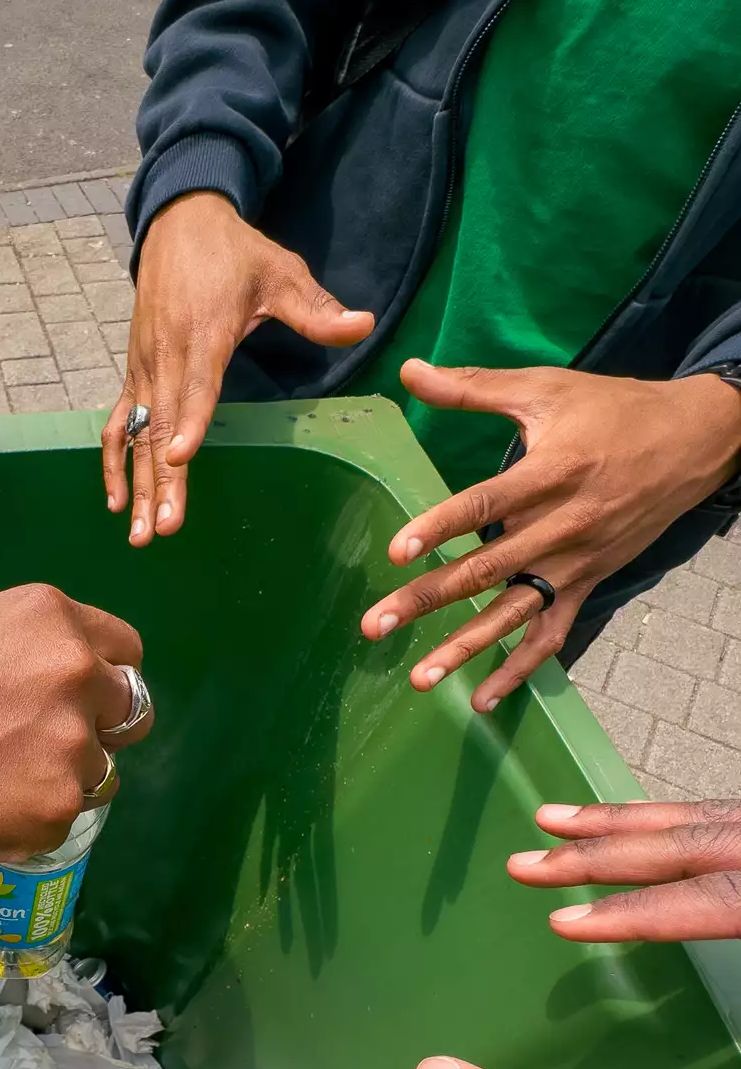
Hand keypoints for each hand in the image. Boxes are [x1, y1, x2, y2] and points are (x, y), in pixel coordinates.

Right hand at [0, 583, 149, 879]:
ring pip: (98, 772)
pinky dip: (26, 825)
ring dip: (57, 781)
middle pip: (128, 710)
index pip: (122, 650)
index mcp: (46, 616)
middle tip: (31, 751)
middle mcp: (74, 672)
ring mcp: (71, 746)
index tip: (70, 700)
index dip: (97, 678)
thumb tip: (36, 694)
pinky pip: (61, 821)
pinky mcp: (54, 813)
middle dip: (93, 729)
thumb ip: (11, 656)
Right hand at [102, 193, 372, 544]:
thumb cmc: (234, 252)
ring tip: (138, 533)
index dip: (188, 424)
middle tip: (163, 530)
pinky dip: (113, 462)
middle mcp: (165, 357)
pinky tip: (116, 501)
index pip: (195, 387)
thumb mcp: (281, 272)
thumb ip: (316, 309)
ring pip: (136, 435)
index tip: (181, 458)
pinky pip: (118, 424)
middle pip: (160, 427)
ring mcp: (143, 368)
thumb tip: (363, 324)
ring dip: (135, 486)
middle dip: (161, 482)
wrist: (179, 223)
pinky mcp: (134, 373)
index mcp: (203, 334)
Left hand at [363, 363, 740, 710]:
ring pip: (516, 613)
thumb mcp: (546, 389)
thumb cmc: (613, 410)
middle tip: (376, 625)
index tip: (396, 551)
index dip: (440, 527)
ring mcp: (577, 562)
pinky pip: (552, 635)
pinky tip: (482, 698)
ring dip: (467, 648)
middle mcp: (564, 525)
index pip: (486, 504)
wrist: (693, 442)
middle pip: (487, 569)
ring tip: (421, 677)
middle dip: (428, 600)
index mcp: (552, 472)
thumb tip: (410, 370)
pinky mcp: (588, 583)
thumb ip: (474, 388)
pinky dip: (520, 669)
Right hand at [509, 797, 740, 939]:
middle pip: (676, 846)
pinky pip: (706, 811)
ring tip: (551, 819)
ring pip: (683, 816)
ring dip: (610, 821)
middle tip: (525, 864)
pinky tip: (628, 815)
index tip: (562, 923)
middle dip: (593, 855)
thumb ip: (738, 952)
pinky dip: (657, 814)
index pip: (702, 898)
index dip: (631, 912)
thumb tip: (704, 1034)